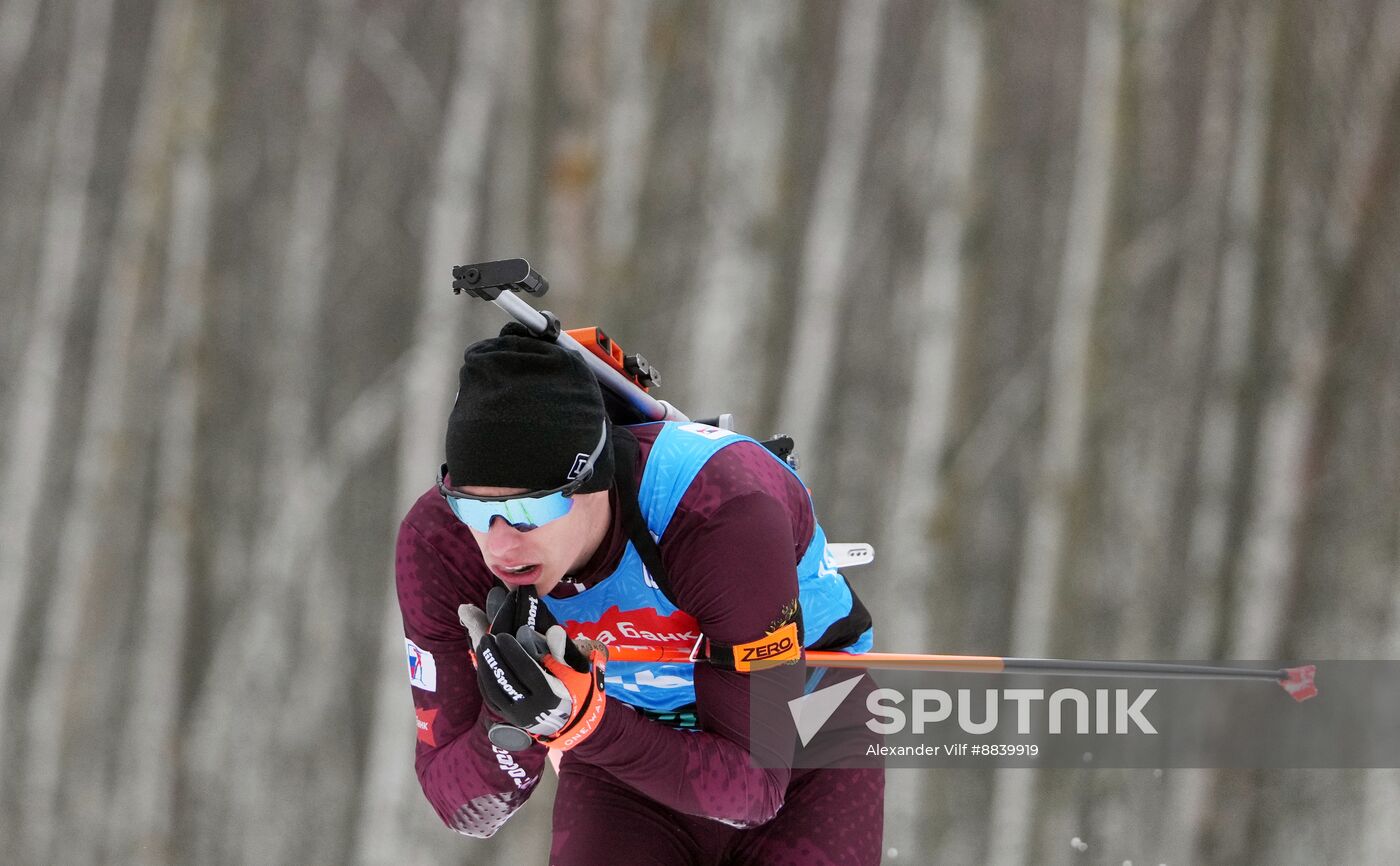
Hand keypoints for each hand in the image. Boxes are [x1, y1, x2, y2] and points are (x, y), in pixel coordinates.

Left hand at [459, 592, 607, 750]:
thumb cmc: (567, 689)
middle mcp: (531, 708)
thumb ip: (560, 650)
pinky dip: (484, 680)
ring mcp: (516, 715)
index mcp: (549, 695)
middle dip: (495, 657)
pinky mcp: (506, 718)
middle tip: (488, 638)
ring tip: (483, 648)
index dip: (514, 652)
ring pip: (494, 691)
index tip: (503, 636)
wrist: (561, 720)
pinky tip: (483, 664)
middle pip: (507, 680)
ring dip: (486, 667)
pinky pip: (490, 699)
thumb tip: (553, 629)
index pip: (527, 670)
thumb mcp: (570, 671)